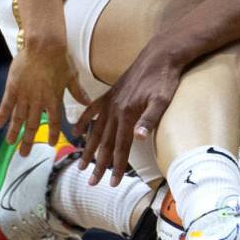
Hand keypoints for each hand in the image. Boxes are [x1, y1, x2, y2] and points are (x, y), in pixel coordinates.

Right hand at [0, 43, 89, 156]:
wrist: (43, 46)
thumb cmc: (60, 59)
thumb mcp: (72, 76)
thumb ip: (77, 92)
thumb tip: (87, 103)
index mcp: (54, 99)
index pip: (53, 122)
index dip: (51, 134)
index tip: (49, 144)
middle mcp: (38, 101)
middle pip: (32, 125)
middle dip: (28, 141)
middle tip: (23, 154)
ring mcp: (24, 95)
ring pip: (18, 118)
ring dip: (14, 132)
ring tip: (10, 144)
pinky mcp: (13, 87)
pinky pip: (6, 104)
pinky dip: (3, 115)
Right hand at [73, 42, 180, 186]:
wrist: (159, 55)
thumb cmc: (164, 79)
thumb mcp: (162, 100)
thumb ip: (150, 119)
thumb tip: (138, 137)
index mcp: (127, 114)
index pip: (120, 147)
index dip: (116, 166)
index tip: (111, 183)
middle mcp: (114, 110)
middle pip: (105, 143)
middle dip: (98, 164)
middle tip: (92, 182)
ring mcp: (110, 102)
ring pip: (96, 130)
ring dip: (89, 149)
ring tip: (81, 165)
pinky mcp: (110, 94)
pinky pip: (92, 111)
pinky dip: (83, 122)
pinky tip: (75, 132)